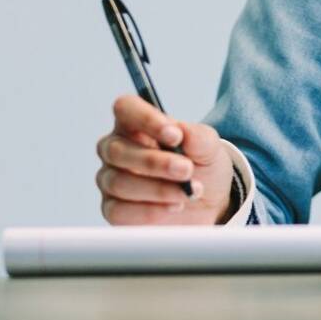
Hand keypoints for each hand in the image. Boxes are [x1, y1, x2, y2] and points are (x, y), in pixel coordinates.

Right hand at [95, 94, 235, 224]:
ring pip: (119, 182)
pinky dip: (150, 211)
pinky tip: (174, 207)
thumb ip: (198, 137)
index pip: (126, 108)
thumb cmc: (201, 167)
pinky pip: (119, 211)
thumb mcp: (209, 148)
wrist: (209, 203)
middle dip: (155, 162)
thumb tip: (182, 133)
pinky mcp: (113, 209)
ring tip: (188, 192)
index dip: (146, 119)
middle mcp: (116, 149)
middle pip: (117, 150)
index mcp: (135, 124)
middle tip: (187, 170)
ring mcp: (110, 179)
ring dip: (158, 189)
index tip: (175, 135)